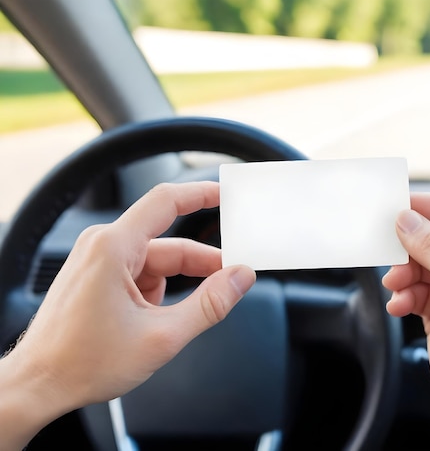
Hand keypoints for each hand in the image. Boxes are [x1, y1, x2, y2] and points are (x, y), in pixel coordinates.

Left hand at [0, 182, 255, 449]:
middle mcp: (103, 246)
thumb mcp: (162, 336)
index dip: (202, 194)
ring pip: (157, 264)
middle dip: (202, 265)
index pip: (167, 201)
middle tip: (232, 281)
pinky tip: (153, 323)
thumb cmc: (81, 362)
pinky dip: (157, 295)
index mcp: (113, 247)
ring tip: (174, 323)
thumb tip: (240, 278)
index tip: (227, 194)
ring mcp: (99, 262)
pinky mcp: (98, 277)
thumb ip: (210, 304)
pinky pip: (141, 275)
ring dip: (176, 288)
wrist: (38, 385)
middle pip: (169, 244)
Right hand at [383, 192, 429, 448]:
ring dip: (405, 274)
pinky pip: (417, 291)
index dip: (427, 206)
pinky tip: (399, 306)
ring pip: (422, 265)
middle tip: (388, 248)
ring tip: (396, 286)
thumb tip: (406, 219)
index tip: (397, 206)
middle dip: (411, 247)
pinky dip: (405, 296)